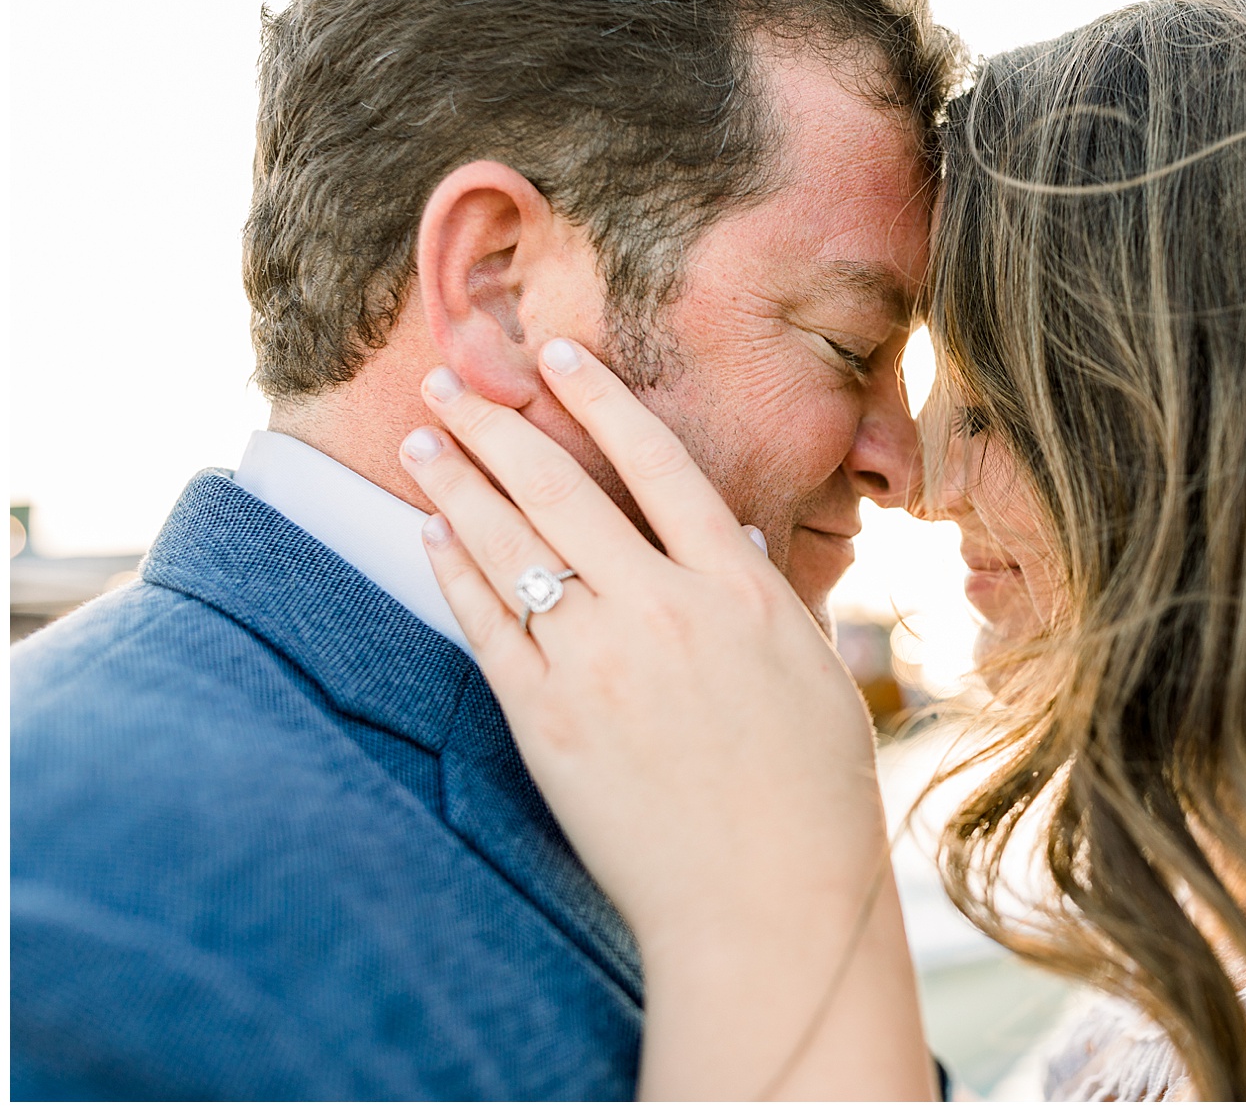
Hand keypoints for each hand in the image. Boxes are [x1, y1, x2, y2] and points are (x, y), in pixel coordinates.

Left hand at [398, 339, 931, 1098]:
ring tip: (422, 441)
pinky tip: (430, 536)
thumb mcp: (811, 671)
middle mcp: (666, 611)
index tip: (557, 355)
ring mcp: (601, 665)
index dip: (601, 399)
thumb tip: (733, 536)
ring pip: (512, 546)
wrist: (766, 903)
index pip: (659, 464)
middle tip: (449, 380)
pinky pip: (489, 627)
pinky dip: (455, 573)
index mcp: (741, 591)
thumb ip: (764, 595)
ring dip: (459, 483)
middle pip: (563, 488)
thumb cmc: (810, 793)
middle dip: (497, 423)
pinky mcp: (549, 723)